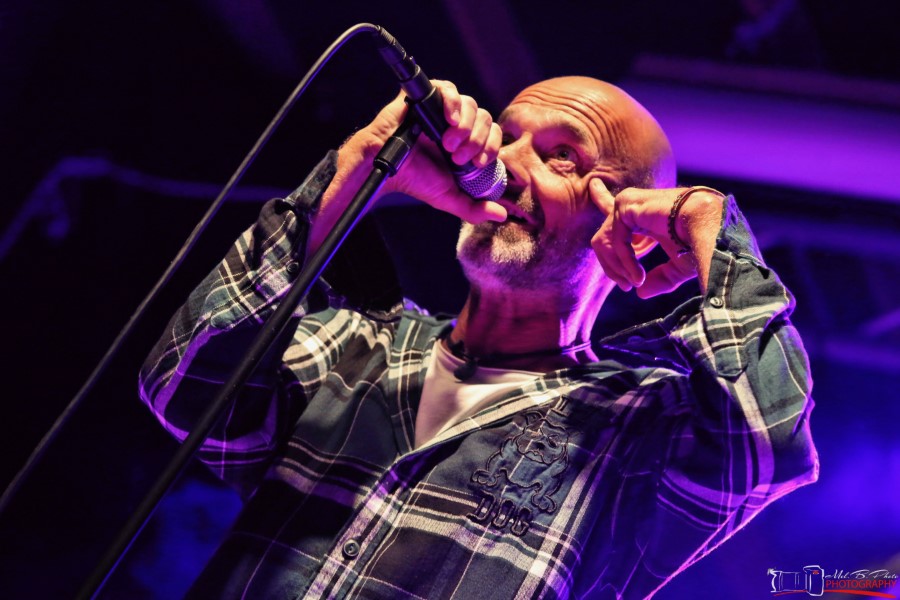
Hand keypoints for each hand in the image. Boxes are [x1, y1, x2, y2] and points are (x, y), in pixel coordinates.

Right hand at [349, 80, 506, 222]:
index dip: (492, 147)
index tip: (478, 163)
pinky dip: (453, 102)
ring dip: (466, 126)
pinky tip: (449, 119)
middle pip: (486, 118)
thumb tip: (501, 216)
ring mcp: (444, 109)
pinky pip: (449, 89)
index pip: (494, 135)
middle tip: (457, 158)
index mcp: (469, 142)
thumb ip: (474, 208)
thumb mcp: (449, 198)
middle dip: (477, 140)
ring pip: (471, 104)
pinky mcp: (428, 97)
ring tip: (448, 143)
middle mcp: (459, 124)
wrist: (389, 168)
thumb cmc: (416, 180)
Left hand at [589, 180, 723, 297]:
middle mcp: (635, 207)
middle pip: (603, 238)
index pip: (616, 207)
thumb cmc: (701, 245)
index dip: (600, 196)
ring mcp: (628, 203)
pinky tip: (639, 275)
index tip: (595, 187)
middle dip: (612, 266)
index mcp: (646, 216)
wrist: (710, 228)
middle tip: (627, 286)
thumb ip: (660, 278)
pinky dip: (625, 262)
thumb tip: (640, 293)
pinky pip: (613, 241)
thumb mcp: (678, 267)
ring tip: (637, 282)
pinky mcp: (626, 205)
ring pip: (602, 242)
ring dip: (619, 268)